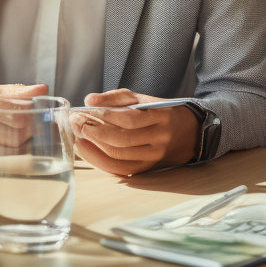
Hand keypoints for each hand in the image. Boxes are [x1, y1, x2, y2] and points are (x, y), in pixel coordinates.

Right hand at [0, 83, 48, 168]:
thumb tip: (43, 89)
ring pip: (6, 154)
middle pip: (14, 137)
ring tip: (23, 141)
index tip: (39, 117)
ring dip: (21, 149)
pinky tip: (9, 153)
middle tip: (33, 130)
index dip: (32, 118)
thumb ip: (16, 92)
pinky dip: (6, 161)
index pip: (16, 114)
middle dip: (28, 135)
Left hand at [69, 89, 199, 176]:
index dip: (103, 115)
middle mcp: (159, 139)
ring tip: (78, 136)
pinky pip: (121, 169)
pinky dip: (101, 161)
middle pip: (121, 140)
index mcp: (160, 116)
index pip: (128, 118)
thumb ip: (116, 97)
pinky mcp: (147, 168)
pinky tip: (88, 150)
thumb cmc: (160, 112)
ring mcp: (154, 156)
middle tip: (76, 123)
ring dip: (94, 147)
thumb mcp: (143, 98)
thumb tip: (89, 100)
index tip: (83, 110)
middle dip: (94, 132)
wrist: (189, 133)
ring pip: (119, 157)